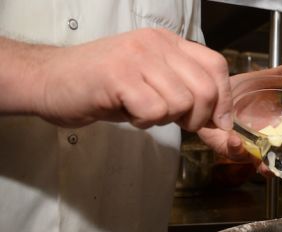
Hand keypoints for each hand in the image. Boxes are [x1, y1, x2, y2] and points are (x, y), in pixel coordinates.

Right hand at [33, 28, 231, 130]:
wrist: (51, 81)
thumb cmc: (104, 88)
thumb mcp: (155, 88)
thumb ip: (190, 102)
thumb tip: (226, 133)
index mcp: (168, 42)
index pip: (216, 66)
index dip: (223, 100)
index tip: (216, 124)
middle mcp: (156, 44)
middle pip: (205, 89)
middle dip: (197, 118)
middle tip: (174, 122)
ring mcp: (138, 57)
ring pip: (181, 103)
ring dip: (164, 119)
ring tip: (140, 110)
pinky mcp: (119, 76)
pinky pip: (155, 111)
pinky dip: (144, 121)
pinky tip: (127, 112)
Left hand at [196, 63, 281, 173]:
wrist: (213, 87)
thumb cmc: (242, 88)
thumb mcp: (267, 77)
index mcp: (281, 129)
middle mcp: (266, 142)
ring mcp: (248, 147)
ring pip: (259, 164)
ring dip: (264, 166)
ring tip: (265, 164)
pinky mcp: (227, 146)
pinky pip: (232, 152)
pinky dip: (235, 149)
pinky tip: (235, 140)